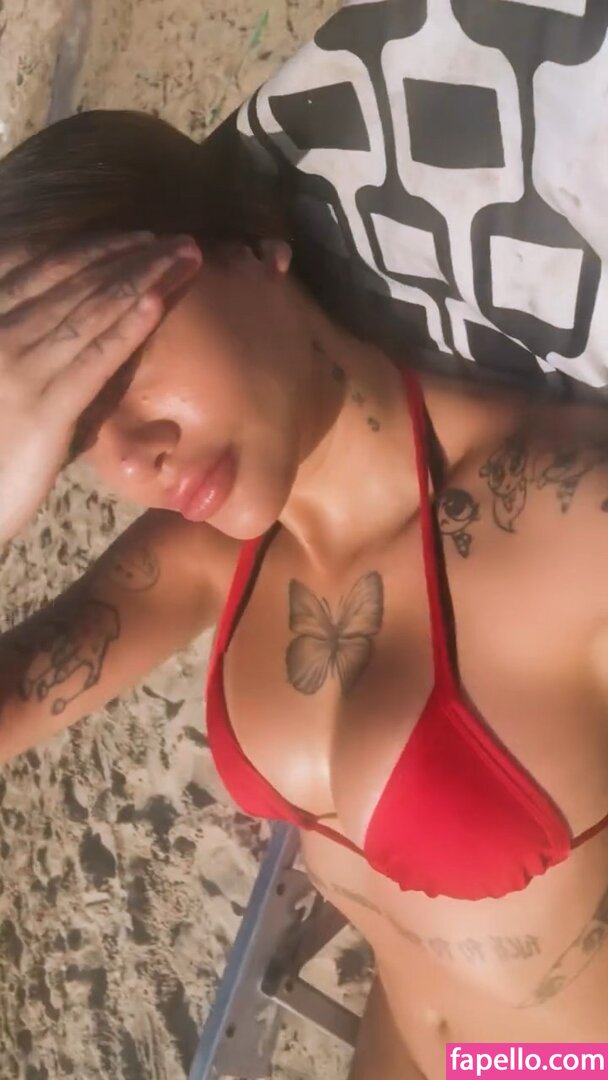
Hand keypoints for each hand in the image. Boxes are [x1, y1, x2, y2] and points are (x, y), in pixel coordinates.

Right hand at [0, 232, 200, 543]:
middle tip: (179, 241)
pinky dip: (126, 329)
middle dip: (132, 256)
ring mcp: (19, 370)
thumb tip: (68, 326)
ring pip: (89, 311)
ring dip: (142, 279)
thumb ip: (23, 347)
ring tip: (183, 259)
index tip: (137, 237)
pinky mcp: (44, 411)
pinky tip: (157, 304)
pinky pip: (93, 360)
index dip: (93, 247)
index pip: (41, 267)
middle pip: (73, 280)